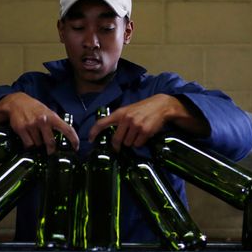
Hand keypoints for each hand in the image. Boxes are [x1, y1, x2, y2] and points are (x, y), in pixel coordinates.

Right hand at [0, 92, 78, 153]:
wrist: (16, 102)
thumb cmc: (34, 108)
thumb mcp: (47, 111)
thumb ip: (55, 122)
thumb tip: (64, 136)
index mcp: (52, 117)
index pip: (67, 129)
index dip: (74, 140)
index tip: (76, 148)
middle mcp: (43, 121)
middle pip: (51, 143)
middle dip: (51, 150)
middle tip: (50, 152)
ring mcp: (32, 125)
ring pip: (38, 144)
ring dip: (38, 145)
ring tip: (35, 138)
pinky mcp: (21, 129)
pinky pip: (28, 144)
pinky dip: (29, 145)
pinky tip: (28, 140)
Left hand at [88, 94, 206, 151]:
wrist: (161, 105)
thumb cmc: (142, 109)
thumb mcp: (128, 110)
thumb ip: (119, 120)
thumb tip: (111, 135)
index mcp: (119, 113)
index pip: (102, 123)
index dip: (94, 132)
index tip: (90, 139)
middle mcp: (126, 119)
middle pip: (116, 140)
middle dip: (117, 145)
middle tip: (119, 146)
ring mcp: (135, 125)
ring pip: (127, 143)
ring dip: (131, 142)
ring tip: (137, 134)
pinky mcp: (145, 131)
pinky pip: (138, 144)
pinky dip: (140, 142)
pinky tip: (144, 135)